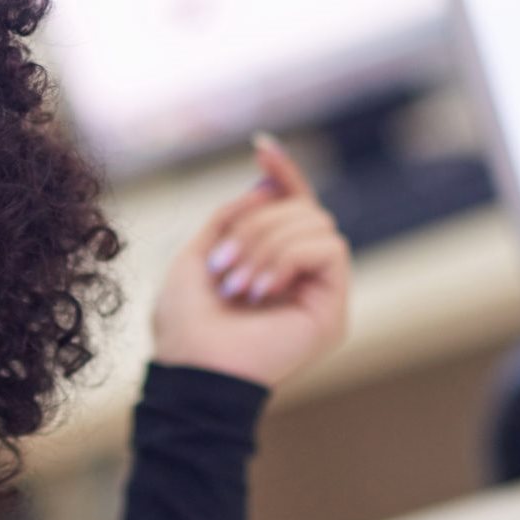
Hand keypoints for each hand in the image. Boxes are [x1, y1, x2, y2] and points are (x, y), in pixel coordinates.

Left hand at [150, 135, 350, 388]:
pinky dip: (286, 259)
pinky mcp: (334, 308)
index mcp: (271, 262)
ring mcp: (320, 291)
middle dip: (256, 223)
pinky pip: (328, 248)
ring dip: (265, 244)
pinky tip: (260, 291)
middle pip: (302, 207)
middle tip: (220, 266)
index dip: (282, 174)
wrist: (192, 372)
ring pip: (315, 222)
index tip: (261, 148)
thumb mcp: (198, 254)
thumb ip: (232, 218)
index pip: (291, 206)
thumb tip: (269, 185)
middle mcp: (302, 275)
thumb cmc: (186, 324)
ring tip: (235, 285)